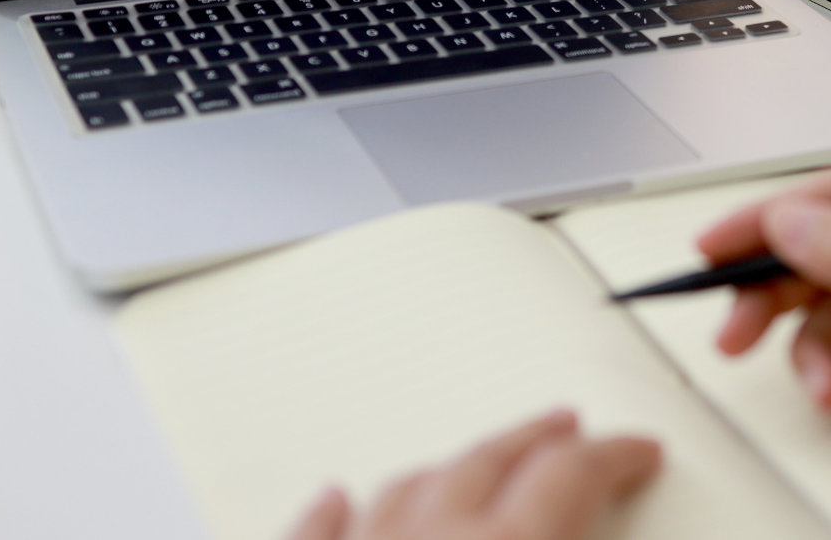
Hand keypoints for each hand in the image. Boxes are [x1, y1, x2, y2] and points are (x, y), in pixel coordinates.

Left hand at [284, 409, 660, 539]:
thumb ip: (575, 539)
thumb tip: (602, 529)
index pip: (569, 478)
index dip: (612, 457)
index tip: (639, 447)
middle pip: (490, 461)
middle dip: (535, 438)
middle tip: (568, 426)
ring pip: (408, 486)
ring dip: (450, 467)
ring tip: (472, 459)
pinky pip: (316, 532)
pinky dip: (332, 512)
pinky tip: (333, 496)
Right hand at [697, 169, 830, 406]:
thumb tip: (783, 224)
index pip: (810, 196)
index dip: (753, 221)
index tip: (705, 249)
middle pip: (803, 258)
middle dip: (766, 301)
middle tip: (731, 338)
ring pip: (824, 312)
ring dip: (809, 354)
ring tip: (816, 390)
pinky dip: (829, 369)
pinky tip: (828, 391)